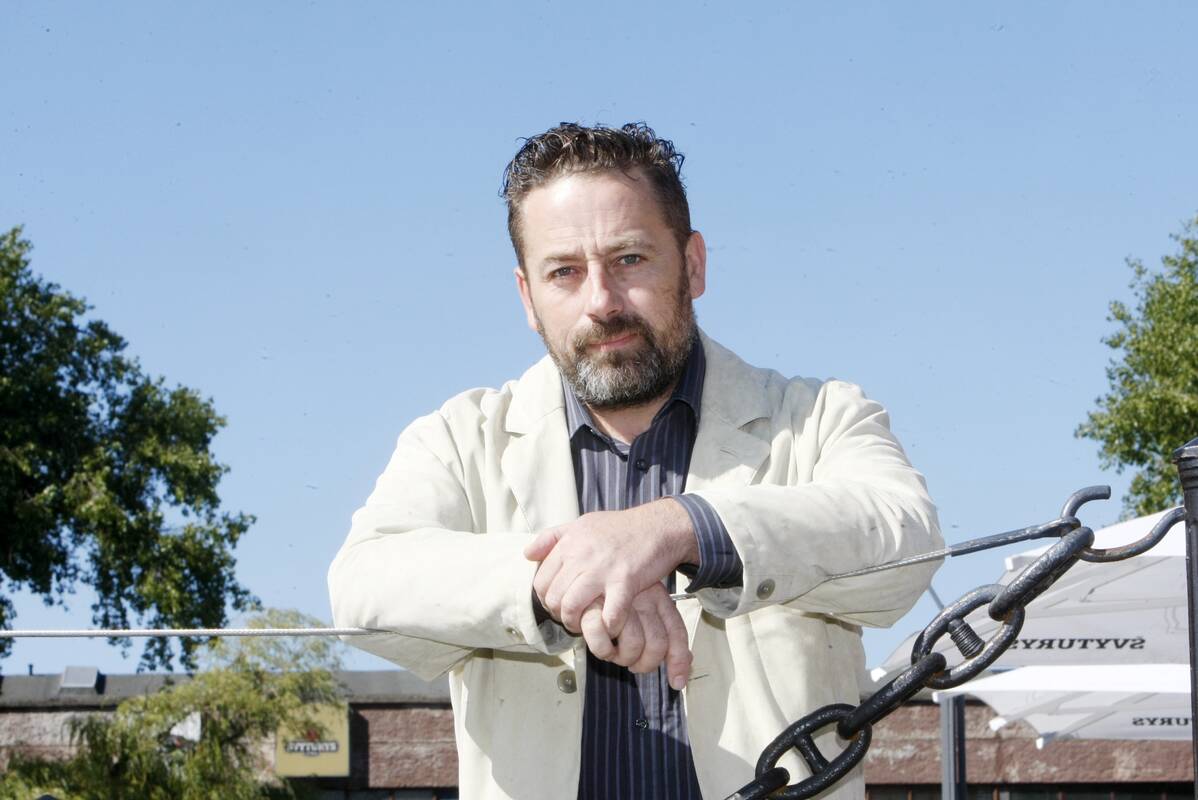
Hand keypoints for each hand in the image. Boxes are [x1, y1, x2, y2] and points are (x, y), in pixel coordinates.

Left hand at [525, 499, 698, 636]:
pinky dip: (607, 626)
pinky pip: (608, 614)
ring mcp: (602, 569)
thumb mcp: (582, 523)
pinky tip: (611, 627)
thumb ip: (552, 537)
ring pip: (572, 607)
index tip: (559, 605)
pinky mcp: (625, 581)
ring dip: (577, 624)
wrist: (658, 526)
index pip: (541, 581)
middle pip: (554, 597)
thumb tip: (528, 554)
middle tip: (573, 619)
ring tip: (587, 626)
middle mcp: (581, 555)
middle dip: (560, 615)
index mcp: (569, 543)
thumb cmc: (621, 527)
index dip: (546, 600)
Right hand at [579, 583, 691, 689]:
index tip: (676, 681)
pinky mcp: (590, 605)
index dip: (679, 660)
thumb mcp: (645, 608)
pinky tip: (600, 645)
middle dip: (645, 664)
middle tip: (634, 664)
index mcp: (657, 596)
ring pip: (633, 644)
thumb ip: (665, 636)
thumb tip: (679, 676)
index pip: (676, 632)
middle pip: (657, 644)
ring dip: (623, 658)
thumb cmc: (614, 596)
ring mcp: (616, 600)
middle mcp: (641, 596)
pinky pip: (603, 640)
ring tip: (614, 653)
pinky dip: (601, 650)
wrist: (585, 569)